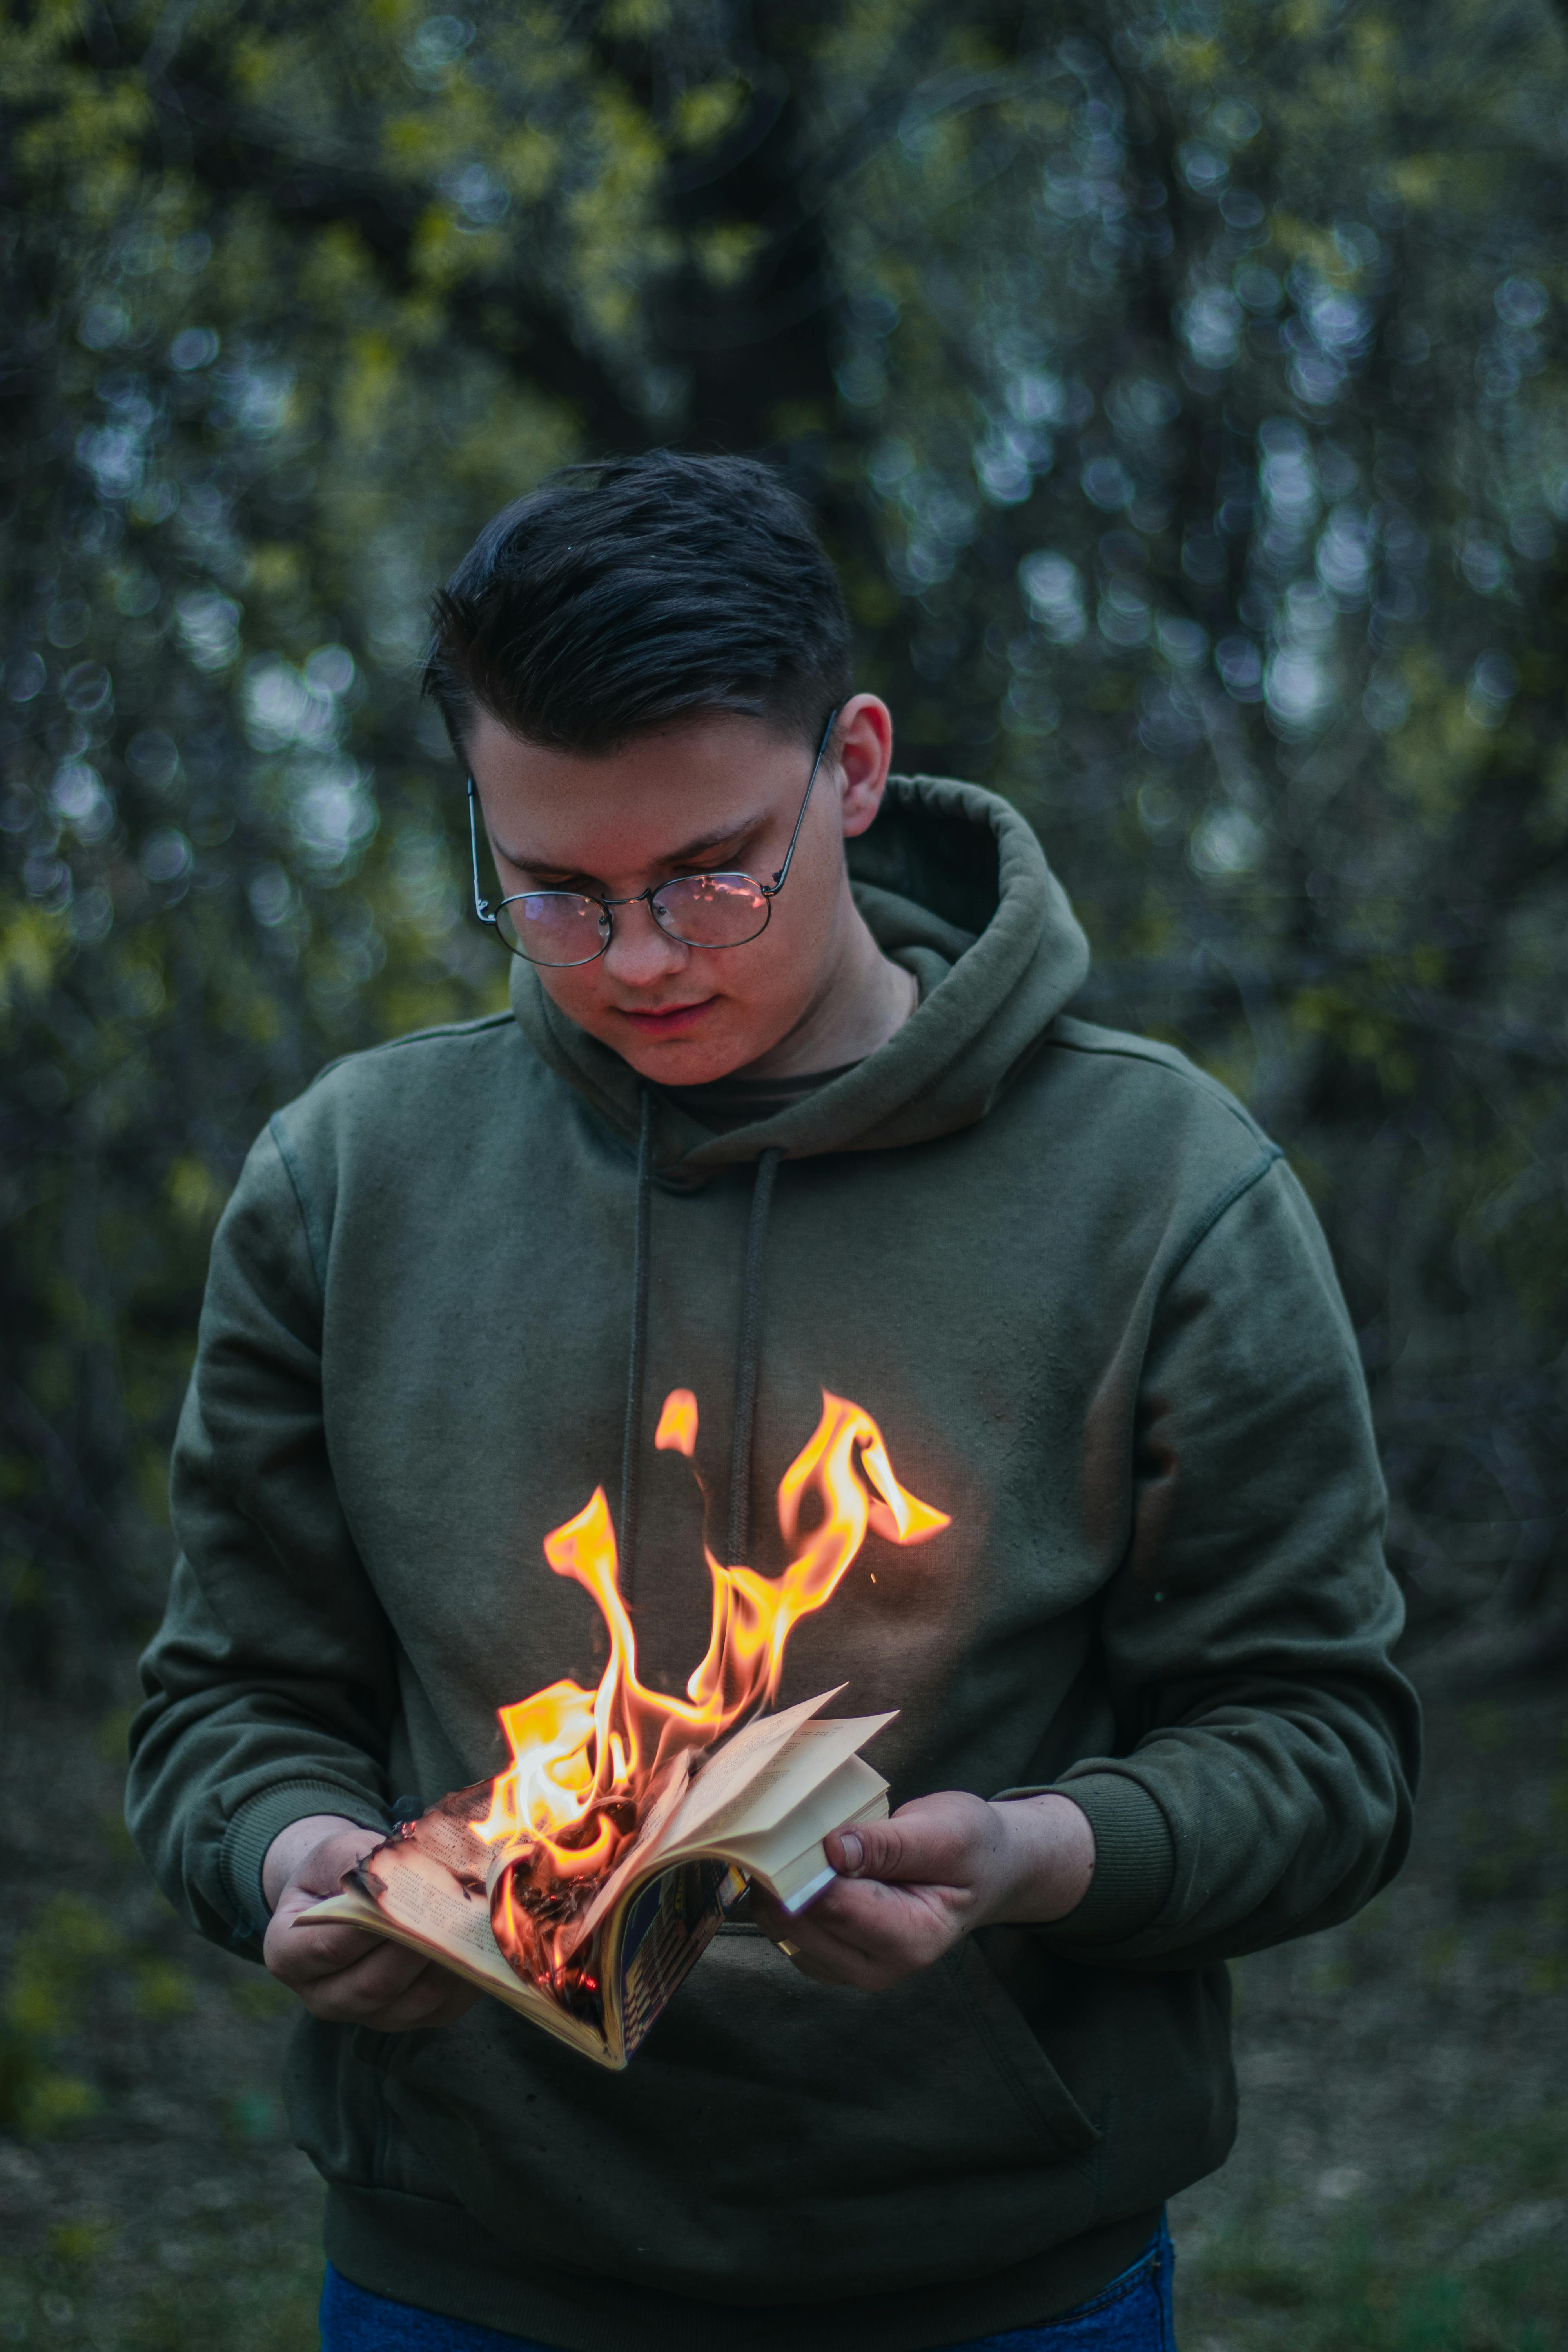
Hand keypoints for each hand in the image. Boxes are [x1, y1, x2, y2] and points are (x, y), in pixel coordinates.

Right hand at [261, 1814, 479, 2031]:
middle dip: (415, 1949)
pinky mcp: (406, 2019)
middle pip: (372, 1985)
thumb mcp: (337, 1854)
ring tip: (472, 1927)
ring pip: (411, 2004)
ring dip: (446, 1966)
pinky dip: (463, 1982)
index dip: (368, 1928)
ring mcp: (365, 2015)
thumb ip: (365, 1865)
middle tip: (450, 1915)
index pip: (330, 1947)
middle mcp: (322, 1996)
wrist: (344, 1895)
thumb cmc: (337, 1871)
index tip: (404, 1901)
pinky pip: (439, 2011)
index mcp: (288, 1954)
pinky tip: (481, 1947)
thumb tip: (416, 1869)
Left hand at [749, 1791, 1094, 1991]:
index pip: (836, 1907)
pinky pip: (788, 1933)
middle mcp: (879, 1968)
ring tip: (790, 1843)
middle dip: (783, 1876)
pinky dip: (782, 1898)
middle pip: (802, 1924)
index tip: (785, 1827)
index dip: (803, 1867)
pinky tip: (796, 1866)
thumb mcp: (944, 1833)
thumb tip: (834, 1850)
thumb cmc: (969, 1847)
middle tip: (779, 1827)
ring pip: (786, 1932)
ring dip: (778, 1888)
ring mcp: (853, 1968)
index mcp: (913, 1939)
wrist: (982, 1869)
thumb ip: (889, 1845)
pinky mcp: (834, 1957)